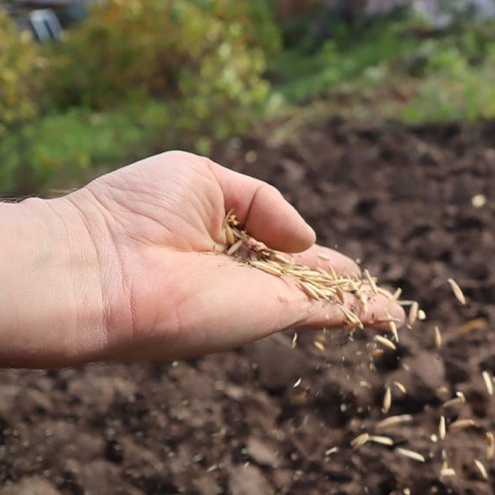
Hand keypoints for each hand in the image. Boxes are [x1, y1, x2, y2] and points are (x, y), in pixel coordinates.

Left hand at [51, 151, 403, 361]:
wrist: (100, 266)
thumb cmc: (132, 212)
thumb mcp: (202, 177)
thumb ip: (263, 200)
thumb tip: (307, 241)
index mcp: (222, 230)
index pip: (275, 238)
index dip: (304, 245)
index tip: (329, 255)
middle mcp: (241, 268)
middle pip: (303, 273)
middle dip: (337, 280)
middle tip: (370, 289)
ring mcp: (257, 294)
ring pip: (319, 297)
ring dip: (356, 302)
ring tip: (393, 313)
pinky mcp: (269, 313)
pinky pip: (323, 310)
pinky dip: (357, 314)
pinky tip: (389, 317)